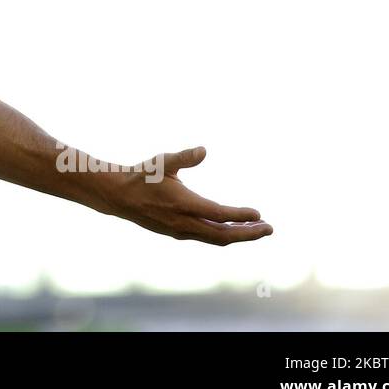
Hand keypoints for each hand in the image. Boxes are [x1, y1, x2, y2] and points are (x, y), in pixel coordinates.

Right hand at [95, 146, 271, 245]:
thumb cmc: (142, 175)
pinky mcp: (177, 233)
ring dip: (238, 236)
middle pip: (223, 234)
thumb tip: (204, 150)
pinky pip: (206, 238)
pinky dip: (223, 235)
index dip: (241, 216)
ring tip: (256, 230)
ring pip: (215, 239)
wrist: (119, 197)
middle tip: (269, 229)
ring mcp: (180, 231)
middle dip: (248, 233)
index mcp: (183, 204)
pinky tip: (231, 230)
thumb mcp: (162, 162)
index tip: (259, 214)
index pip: (220, 214)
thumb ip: (184, 157)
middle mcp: (183, 222)